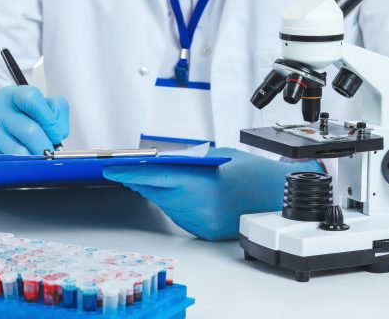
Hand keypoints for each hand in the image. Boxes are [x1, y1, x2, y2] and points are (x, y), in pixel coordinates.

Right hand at [0, 86, 68, 165]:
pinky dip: (19, 169)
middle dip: (45, 146)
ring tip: (36, 160)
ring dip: (34, 160)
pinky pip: (5, 165)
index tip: (57, 135)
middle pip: (29, 131)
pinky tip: (22, 166)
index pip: (32, 99)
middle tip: (49, 154)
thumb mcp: (41, 106)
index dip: (50, 119)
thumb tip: (59, 135)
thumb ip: (57, 112)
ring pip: (19, 152)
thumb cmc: (23, 118)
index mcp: (13, 95)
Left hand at [103, 148, 321, 240]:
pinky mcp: (204, 232)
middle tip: (125, 170)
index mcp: (201, 183)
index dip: (129, 172)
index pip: (155, 176)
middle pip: (155, 192)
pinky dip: (172, 202)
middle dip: (140, 180)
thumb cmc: (253, 171)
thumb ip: (187, 161)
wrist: (278, 196)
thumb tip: (161, 163)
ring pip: (165, 204)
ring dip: (157, 191)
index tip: (110, 168)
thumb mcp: (218, 156)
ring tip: (152, 177)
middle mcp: (197, 206)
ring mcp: (200, 222)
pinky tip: (175, 192)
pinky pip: (178, 215)